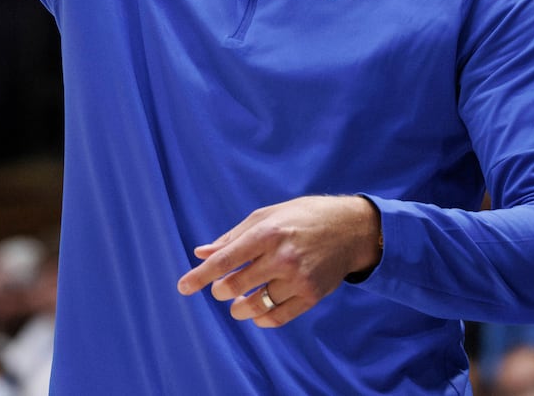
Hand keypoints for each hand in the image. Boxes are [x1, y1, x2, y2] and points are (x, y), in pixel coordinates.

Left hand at [176, 195, 380, 327]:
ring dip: (239, 309)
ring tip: (237, 304)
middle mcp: (282, 256)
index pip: (226, 259)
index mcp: (267, 232)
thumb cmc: (302, 218)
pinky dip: (261, 319)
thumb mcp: (267, 216)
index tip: (183, 287)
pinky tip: (256, 313)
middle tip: (221, 289)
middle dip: (221, 290)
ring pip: (256, 305)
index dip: (201, 276)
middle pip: (237, 285)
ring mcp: (298, 277)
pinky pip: (278, 317)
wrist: (350, 229)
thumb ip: (232, 237)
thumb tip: (200, 253)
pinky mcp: (312, 295)